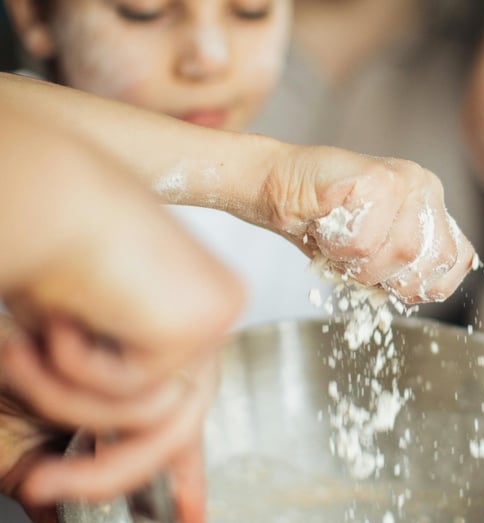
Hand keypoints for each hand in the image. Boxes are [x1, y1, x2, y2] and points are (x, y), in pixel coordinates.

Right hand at [0, 130, 241, 515]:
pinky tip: (62, 316)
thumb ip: (85, 403)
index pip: (189, 403)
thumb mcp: (66, 345)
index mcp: (182, 318)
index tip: (188, 509)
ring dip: (63, 400)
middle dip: (103, 474)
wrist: (42, 191)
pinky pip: (131, 392)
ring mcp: (211, 319)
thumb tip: (61, 475)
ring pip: (152, 421)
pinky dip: (72, 365)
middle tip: (36, 493)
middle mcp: (207, 319)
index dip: (184, 462)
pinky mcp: (201, 321)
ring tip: (16, 355)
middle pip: (177, 425)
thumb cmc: (44, 251)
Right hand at [225, 144, 475, 303]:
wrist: (277, 188)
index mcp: (430, 206)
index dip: (422, 284)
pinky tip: (327, 225)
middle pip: (429, 262)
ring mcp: (405, 179)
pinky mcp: (378, 177)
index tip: (388, 281)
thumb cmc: (322, 223)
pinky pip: (366, 241)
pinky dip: (338, 248)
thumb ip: (407, 267)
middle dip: (387, 277)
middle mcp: (424, 187)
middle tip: (355, 259)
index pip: (457, 260)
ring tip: (339, 240)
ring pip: (401, 253)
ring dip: (359, 263)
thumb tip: (430, 290)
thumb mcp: (374, 255)